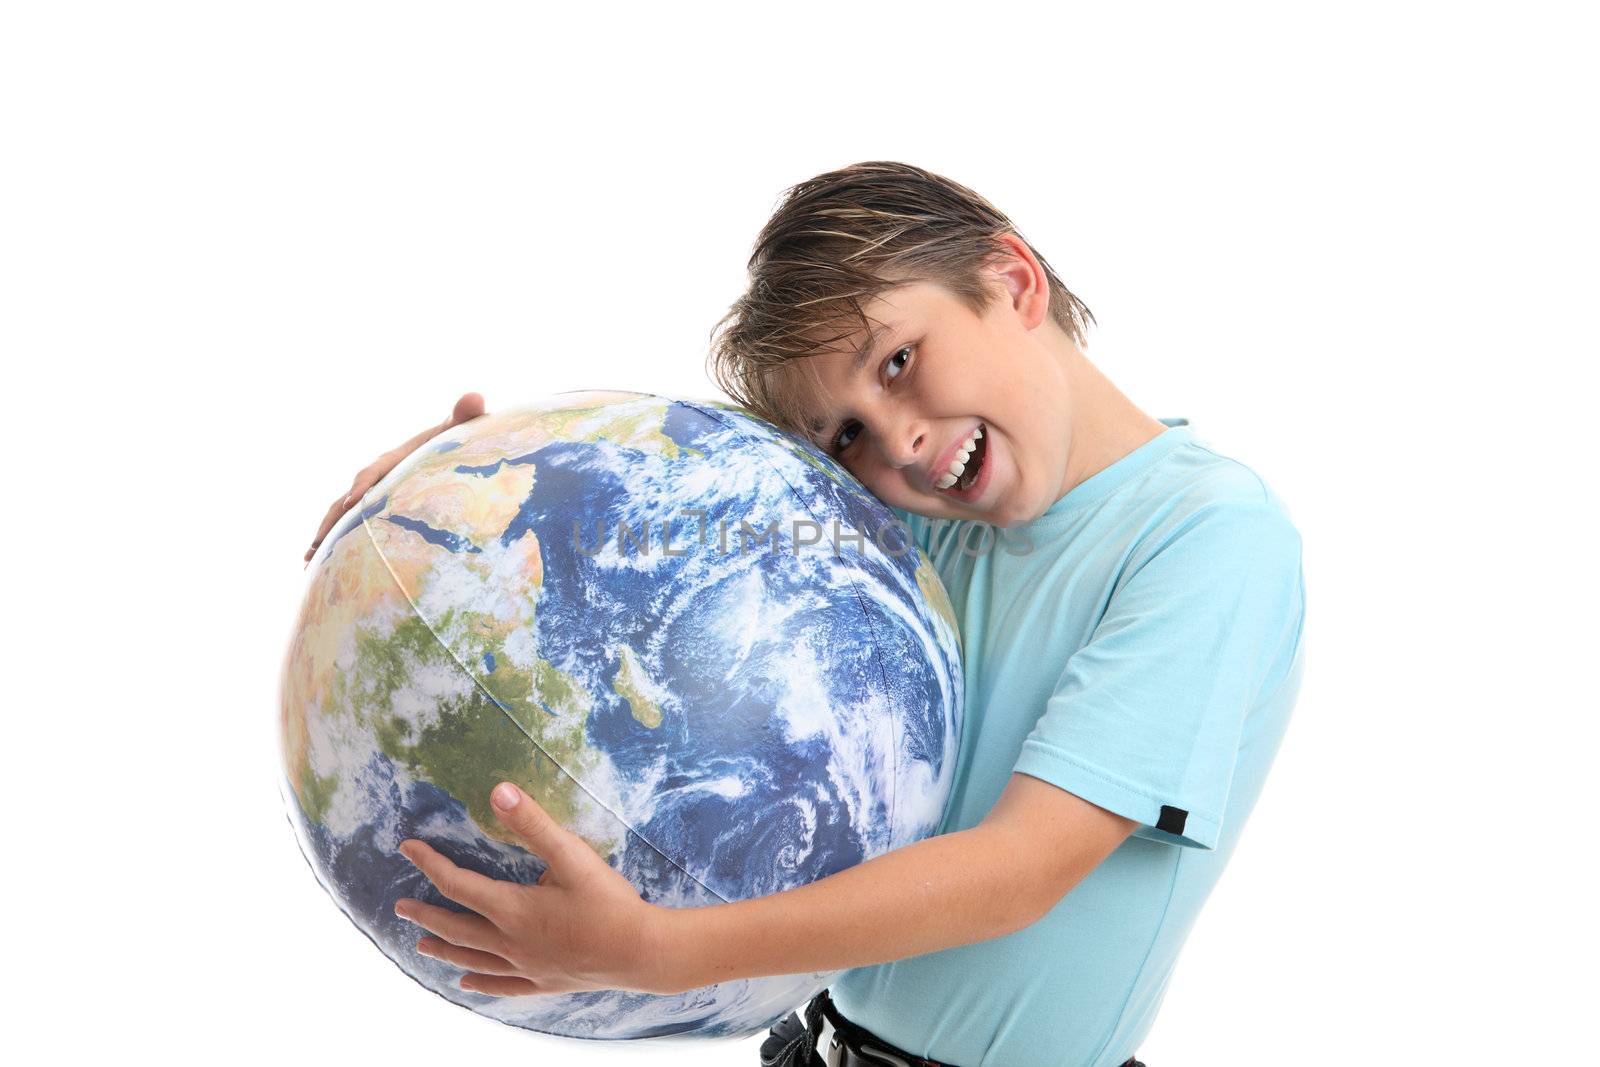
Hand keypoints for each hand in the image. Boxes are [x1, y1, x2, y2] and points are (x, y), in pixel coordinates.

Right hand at [303, 391, 486, 566]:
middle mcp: (377, 477)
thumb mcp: (459, 427)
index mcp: (394, 459)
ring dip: (324, 536)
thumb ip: (465, 413)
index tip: (354, 502)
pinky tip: (324, 565)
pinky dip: (338, 542)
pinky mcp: (377, 508)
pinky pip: (354, 525)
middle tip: (314, 545)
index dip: (362, 485)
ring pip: (342, 515)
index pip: (373, 471)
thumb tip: (475, 398)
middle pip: (346, 498)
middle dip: (331, 521)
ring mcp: (374, 494)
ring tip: (306, 562)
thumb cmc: (455, 439)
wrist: (449, 448)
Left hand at [394, 782, 667, 996]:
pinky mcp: (543, 982)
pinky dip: (480, 983)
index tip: (408, 848)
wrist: (642, 951)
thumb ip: (533, 823)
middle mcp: (511, 942)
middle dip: (426, 914)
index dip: (430, 864)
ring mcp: (526, 966)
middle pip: (456, 928)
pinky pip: (501, 986)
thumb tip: (499, 791)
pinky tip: (467, 983)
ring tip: (422, 945)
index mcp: (513, 909)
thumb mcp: (572, 855)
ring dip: (444, 950)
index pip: (458, 884)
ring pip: (472, 959)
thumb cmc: (609, 902)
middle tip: (401, 906)